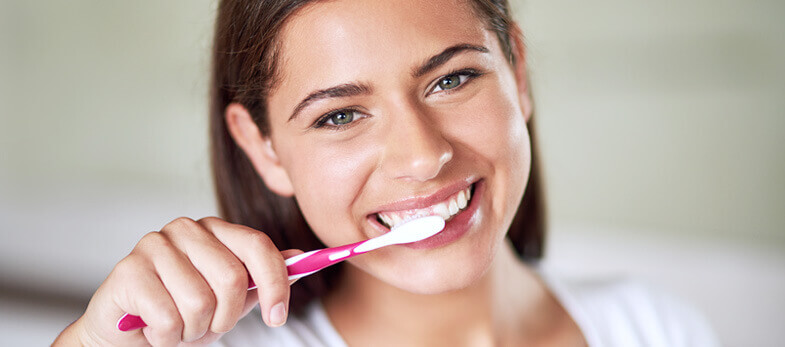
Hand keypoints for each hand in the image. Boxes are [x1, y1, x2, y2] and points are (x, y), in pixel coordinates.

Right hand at [54, 217, 301, 345]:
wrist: (124, 337)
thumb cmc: (179, 314)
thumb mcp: (228, 301)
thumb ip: (260, 281)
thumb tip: (298, 259)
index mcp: (214, 231)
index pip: (258, 245)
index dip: (275, 284)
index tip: (277, 317)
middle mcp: (185, 229)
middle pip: (233, 278)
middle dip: (225, 317)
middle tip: (206, 326)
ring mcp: (154, 245)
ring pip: (200, 303)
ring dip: (192, 330)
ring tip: (177, 326)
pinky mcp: (128, 271)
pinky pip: (169, 319)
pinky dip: (167, 338)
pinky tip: (153, 329)